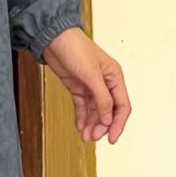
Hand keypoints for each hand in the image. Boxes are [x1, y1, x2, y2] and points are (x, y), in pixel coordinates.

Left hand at [40, 27, 130, 143]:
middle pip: (108, 111)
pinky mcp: (77, 87)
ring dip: (91, 124)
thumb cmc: (75, 48)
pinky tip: (80, 126)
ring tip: (85, 136)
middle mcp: (105, 83)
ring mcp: (90, 86)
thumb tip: (108, 119)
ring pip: (95, 111)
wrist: (52, 38)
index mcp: (114, 77)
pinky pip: (82, 106)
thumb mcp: (90, 74)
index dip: (118, 124)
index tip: (112, 138)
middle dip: (102, 126)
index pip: (122, 106)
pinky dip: (81, 117)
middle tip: (93, 137)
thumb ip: (101, 97)